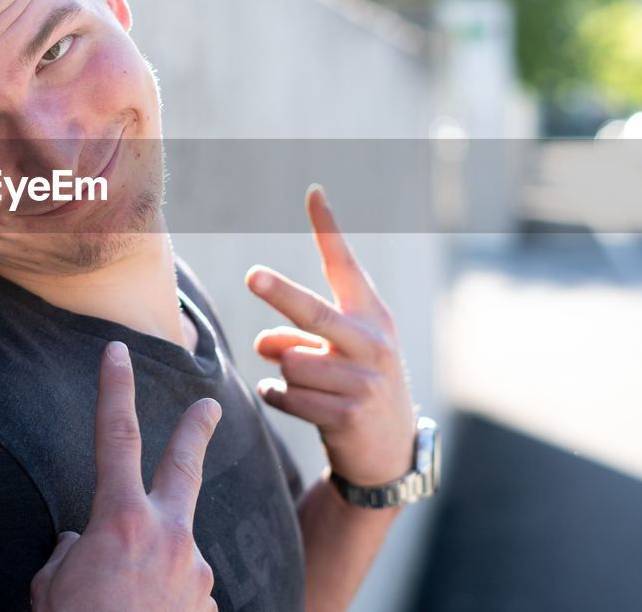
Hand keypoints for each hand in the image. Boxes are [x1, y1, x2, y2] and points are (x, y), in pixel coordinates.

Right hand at [30, 341, 220, 611]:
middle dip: (195, 429)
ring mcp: (196, 574)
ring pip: (176, 551)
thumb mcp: (53, 586)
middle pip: (184, 466)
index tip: (116, 350)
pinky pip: (182, 599)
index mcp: (122, 520)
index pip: (114, 437)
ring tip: (127, 601)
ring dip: (156, 566)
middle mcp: (169, 536)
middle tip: (208, 404)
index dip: (113, 389)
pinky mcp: (209, 609)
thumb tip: (87, 547)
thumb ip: (74, 553)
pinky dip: (163, 606)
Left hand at [246, 185, 415, 487]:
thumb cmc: (354, 382)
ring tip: (307, 384)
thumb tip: (262, 344)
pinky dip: (279, 398)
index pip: (345, 265)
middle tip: (253, 276)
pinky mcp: (347, 415)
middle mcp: (372, 343)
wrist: (389, 448)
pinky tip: (299, 404)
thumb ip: (298, 336)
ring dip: (283, 372)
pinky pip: (287, 396)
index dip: (328, 228)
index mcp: (371, 315)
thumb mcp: (338, 351)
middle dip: (281, 294)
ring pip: (290, 362)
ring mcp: (363, 381)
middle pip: (313, 313)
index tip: (313, 193)